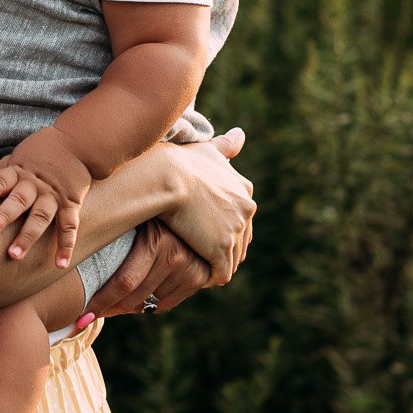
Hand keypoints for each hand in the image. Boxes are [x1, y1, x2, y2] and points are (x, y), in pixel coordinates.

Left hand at [0, 126, 93, 265]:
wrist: (80, 141)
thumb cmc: (46, 148)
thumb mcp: (21, 154)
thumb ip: (1, 167)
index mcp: (20, 172)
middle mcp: (36, 185)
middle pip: (18, 201)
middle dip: (4, 216)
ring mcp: (54, 195)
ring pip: (40, 217)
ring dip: (28, 236)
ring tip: (14, 255)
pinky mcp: (71, 204)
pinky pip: (69, 226)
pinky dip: (66, 245)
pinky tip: (59, 264)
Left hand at [81, 220, 218, 323]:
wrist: (185, 207)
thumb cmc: (143, 216)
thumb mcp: (127, 221)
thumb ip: (105, 240)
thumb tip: (68, 268)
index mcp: (155, 240)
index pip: (124, 282)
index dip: (100, 302)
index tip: (80, 317)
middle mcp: (175, 255)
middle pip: (133, 297)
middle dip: (108, 308)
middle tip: (88, 315)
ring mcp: (190, 268)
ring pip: (147, 303)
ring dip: (127, 306)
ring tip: (111, 299)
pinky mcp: (199, 279)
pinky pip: (164, 305)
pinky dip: (147, 305)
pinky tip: (135, 296)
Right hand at [159, 127, 254, 285]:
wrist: (166, 176)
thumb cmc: (180, 161)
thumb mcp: (208, 149)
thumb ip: (226, 145)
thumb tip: (241, 134)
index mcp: (244, 190)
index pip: (242, 217)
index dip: (225, 227)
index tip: (208, 233)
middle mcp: (246, 209)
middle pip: (241, 240)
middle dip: (225, 249)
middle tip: (204, 255)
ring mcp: (235, 230)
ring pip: (232, 258)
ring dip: (218, 264)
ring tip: (200, 270)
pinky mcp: (221, 248)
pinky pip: (220, 272)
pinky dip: (211, 276)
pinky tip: (198, 278)